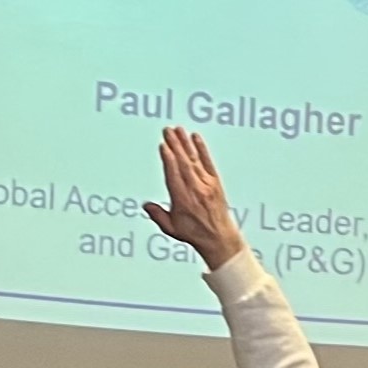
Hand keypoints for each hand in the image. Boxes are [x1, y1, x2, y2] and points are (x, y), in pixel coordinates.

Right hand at [142, 126, 248, 269]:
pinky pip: (208, 163)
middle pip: (183, 163)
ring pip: (194, 160)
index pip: (174, 175)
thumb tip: (146, 206)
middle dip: (175, 145)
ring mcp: (207, 185)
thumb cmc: (195, 234)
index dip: (168, 159)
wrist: (220, 238)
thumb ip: (158, 215)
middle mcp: (195, 190)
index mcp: (182, 200)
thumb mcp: (172, 228)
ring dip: (185, 144)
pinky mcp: (215, 183)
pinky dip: (202, 149)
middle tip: (167, 130)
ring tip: (178, 129)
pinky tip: (196, 137)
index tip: (163, 145)